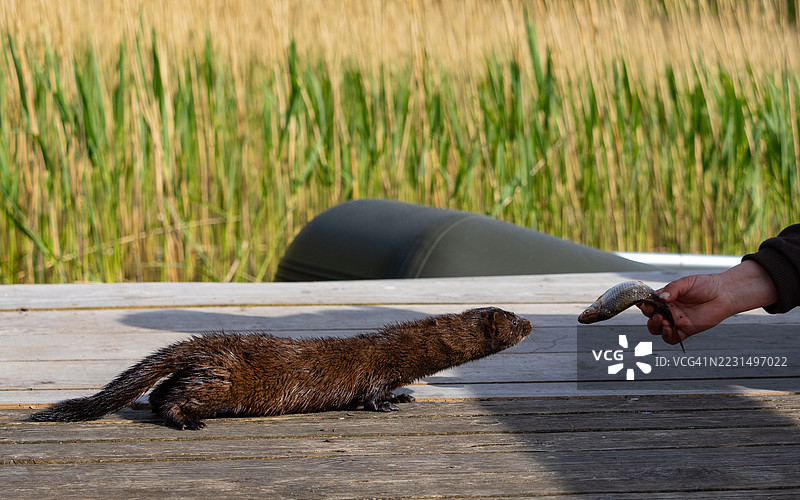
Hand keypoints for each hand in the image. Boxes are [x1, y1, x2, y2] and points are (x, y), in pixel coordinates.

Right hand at [639, 261, 777, 344]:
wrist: (724, 294)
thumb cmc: (706, 285)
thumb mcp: (687, 282)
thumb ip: (673, 288)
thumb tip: (662, 298)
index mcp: (666, 299)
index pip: (649, 304)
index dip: (644, 305)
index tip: (645, 304)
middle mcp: (669, 311)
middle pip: (651, 319)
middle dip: (650, 318)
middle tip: (657, 314)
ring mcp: (677, 321)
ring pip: (658, 330)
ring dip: (657, 328)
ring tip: (663, 321)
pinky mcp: (686, 330)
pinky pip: (672, 338)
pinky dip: (667, 336)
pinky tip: (670, 329)